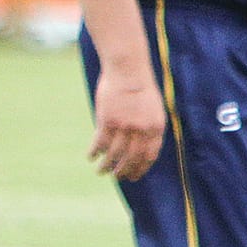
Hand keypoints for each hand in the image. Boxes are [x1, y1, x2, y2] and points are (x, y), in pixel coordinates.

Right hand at [89, 68, 165, 182]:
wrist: (128, 69)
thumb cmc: (140, 86)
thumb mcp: (153, 108)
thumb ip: (149, 127)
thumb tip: (140, 147)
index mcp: (156, 127)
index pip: (149, 156)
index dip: (140, 169)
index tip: (133, 176)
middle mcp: (141, 130)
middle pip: (131, 159)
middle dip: (123, 171)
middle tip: (117, 177)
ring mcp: (124, 126)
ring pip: (114, 154)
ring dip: (107, 166)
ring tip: (101, 171)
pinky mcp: (108, 121)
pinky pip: (100, 143)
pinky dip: (94, 152)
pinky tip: (91, 156)